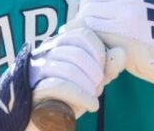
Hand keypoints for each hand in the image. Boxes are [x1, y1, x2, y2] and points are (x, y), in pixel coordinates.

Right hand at [0, 27, 123, 130]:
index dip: (97, 50)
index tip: (103, 70)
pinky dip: (81, 96)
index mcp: (57, 45)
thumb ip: (106, 68)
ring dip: (88, 86)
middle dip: (94, 71)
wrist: (34, 121)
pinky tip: (91, 105)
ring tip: (94, 98)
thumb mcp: (88, 82)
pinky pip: (59, 85)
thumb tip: (122, 53)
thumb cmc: (63, 98)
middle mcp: (44, 53)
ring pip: (67, 68)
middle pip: (76, 50)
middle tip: (98, 86)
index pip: (80, 33)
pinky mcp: (32, 90)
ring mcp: (36, 70)